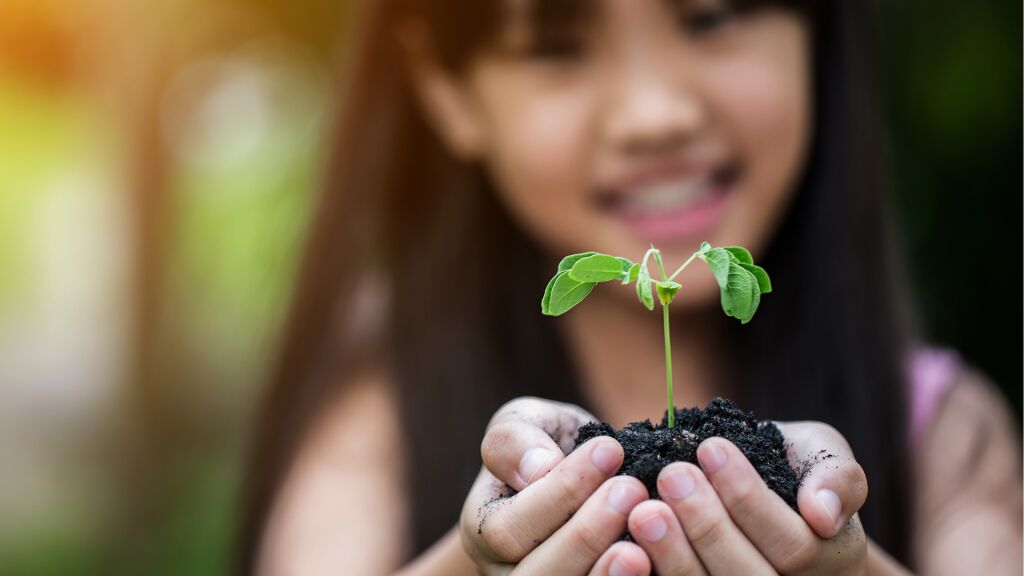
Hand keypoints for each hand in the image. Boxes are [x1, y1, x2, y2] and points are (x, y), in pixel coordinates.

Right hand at [459, 397, 650, 574]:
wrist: (584, 474)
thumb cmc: (547, 444)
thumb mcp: (525, 423)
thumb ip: (515, 438)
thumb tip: (538, 468)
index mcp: (483, 529)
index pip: (508, 529)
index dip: (559, 493)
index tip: (609, 450)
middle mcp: (507, 573)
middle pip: (535, 575)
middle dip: (585, 534)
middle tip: (631, 490)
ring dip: (606, 573)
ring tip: (642, 543)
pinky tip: (652, 562)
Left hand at [624, 422, 867, 574]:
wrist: (759, 492)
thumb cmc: (791, 468)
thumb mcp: (823, 454)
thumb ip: (836, 475)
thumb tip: (822, 513)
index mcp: (831, 563)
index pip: (794, 544)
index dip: (748, 499)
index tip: (709, 446)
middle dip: (708, 526)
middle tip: (672, 475)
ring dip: (673, 554)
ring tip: (643, 508)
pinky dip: (650, 574)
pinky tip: (626, 544)